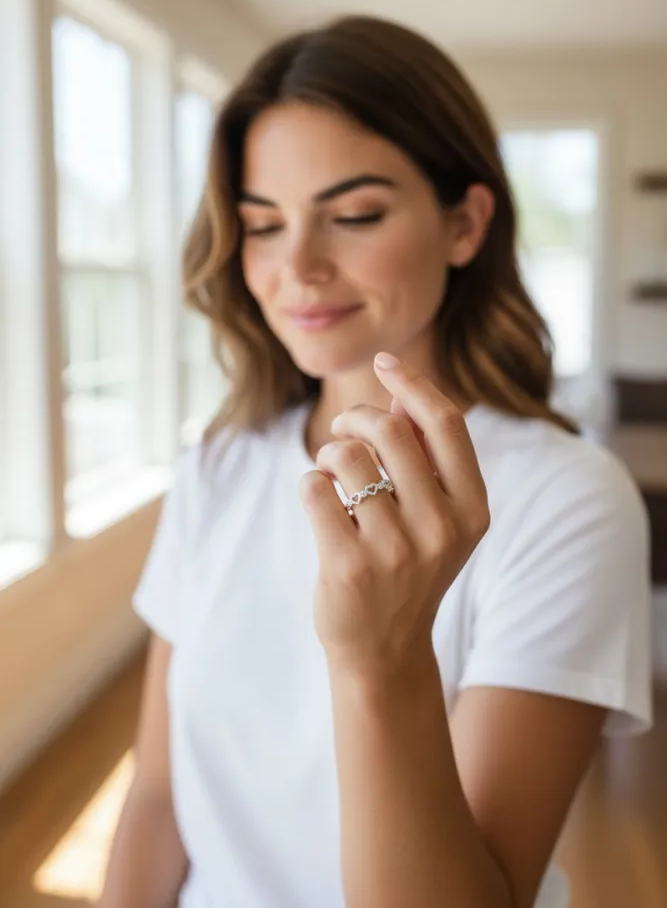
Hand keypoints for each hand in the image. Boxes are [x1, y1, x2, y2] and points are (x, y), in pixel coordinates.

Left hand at [299, 353, 489, 677]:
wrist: (385, 650)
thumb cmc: (409, 569)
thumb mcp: (437, 517)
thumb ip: (428, 458)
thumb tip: (402, 396)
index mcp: (473, 509)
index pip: (446, 423)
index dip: (412, 384)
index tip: (384, 362)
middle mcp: (442, 528)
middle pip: (392, 431)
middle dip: (358, 418)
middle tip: (344, 432)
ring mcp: (396, 550)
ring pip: (347, 457)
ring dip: (329, 454)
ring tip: (332, 475)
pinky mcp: (349, 566)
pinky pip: (314, 488)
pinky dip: (310, 484)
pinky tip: (320, 504)